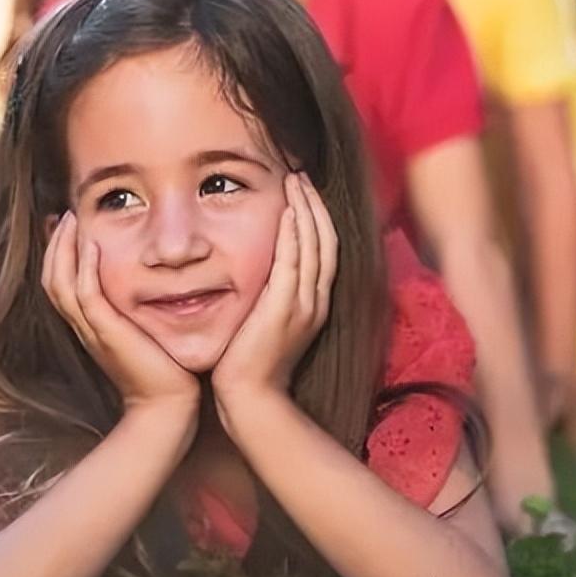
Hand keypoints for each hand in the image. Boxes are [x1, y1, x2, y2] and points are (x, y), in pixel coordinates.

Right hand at [42, 211, 200, 411]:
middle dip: (55, 244)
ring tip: (71, 218)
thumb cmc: (167, 372)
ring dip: (63, 248)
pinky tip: (90, 242)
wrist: (167, 407)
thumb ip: (144, 310)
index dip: (60, 254)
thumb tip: (162, 285)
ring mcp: (93, 331)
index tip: (67, 225)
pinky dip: (83, 266)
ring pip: (60, 283)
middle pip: (52, 279)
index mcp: (92, 326)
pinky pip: (85, 295)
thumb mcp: (148, 332)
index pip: (62, 283)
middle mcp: (86, 327)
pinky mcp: (107, 334)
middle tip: (63, 214)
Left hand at [212, 174, 336, 411]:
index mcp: (314, 305)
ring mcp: (303, 305)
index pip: (324, 250)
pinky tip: (289, 211)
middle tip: (301, 175)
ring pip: (315, 246)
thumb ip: (268, 298)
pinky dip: (295, 235)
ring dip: (306, 209)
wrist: (251, 401)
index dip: (317, 218)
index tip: (304, 192)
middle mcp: (316, 302)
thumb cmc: (250, 367)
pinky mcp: (285, 309)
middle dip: (315, 205)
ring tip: (295, 181)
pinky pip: (295, 263)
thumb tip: (258, 275)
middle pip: (325, 241)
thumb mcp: (265, 325)